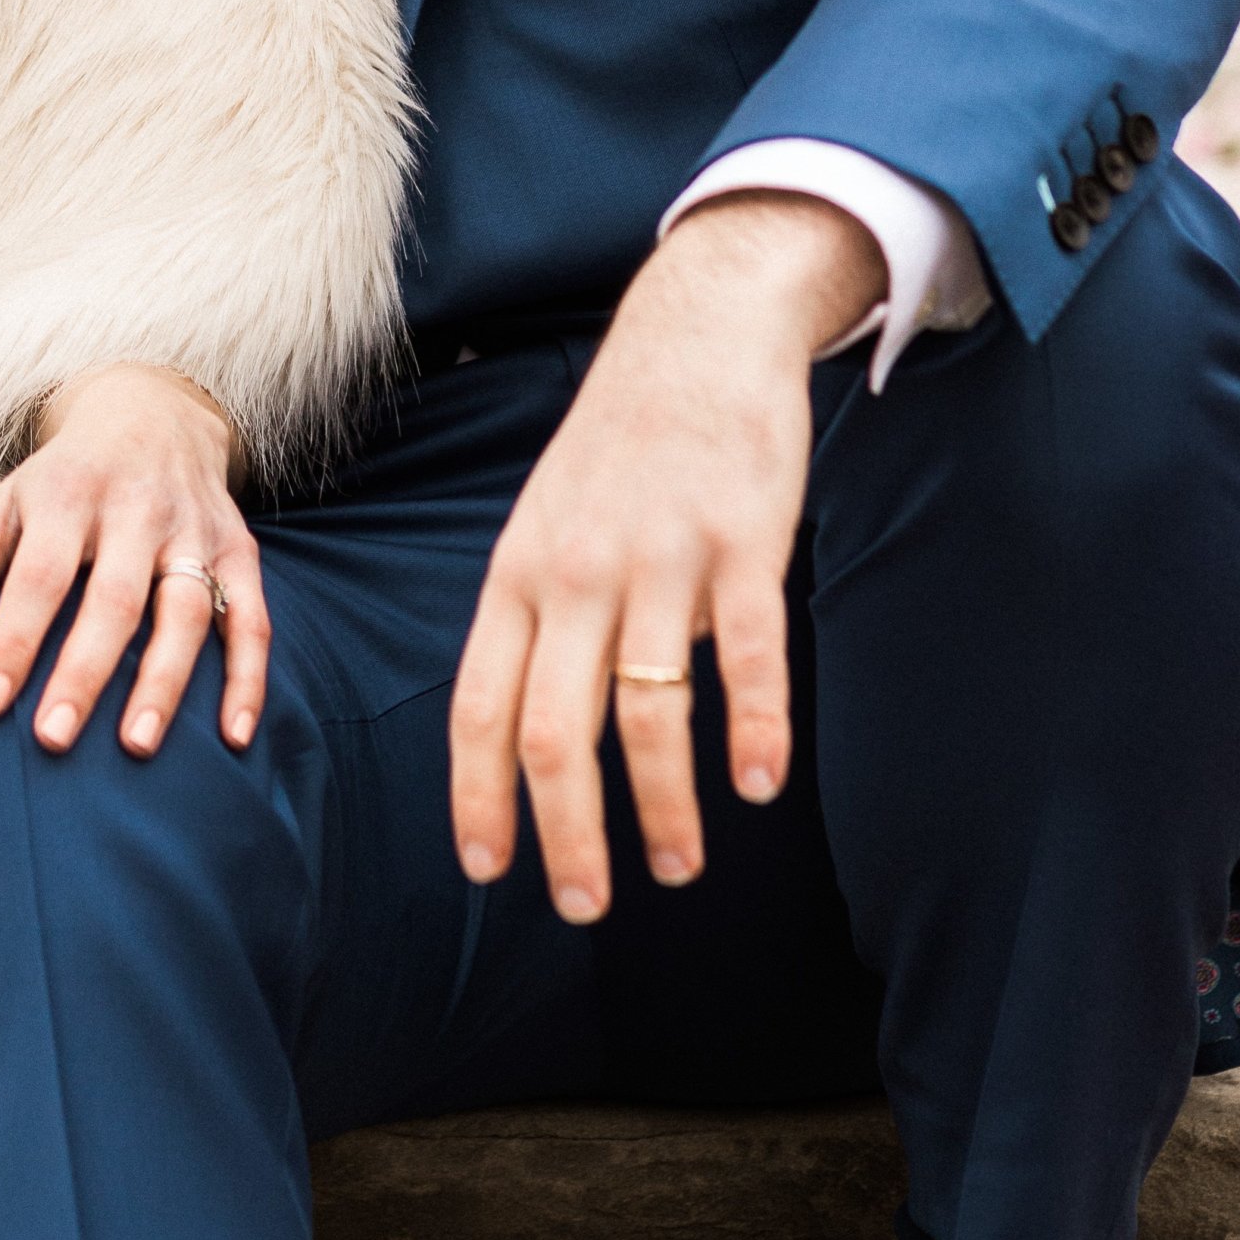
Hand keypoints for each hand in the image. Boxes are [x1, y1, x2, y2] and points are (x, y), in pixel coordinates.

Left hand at [0, 362, 266, 758]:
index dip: (13, 638)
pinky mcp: (238, 550)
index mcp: (69, 495)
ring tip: (135, 747)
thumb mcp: (10, 501)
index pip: (39, 575)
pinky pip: (252, 618)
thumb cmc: (66, 478)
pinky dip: (248, 677)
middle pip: (113, 598)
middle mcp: (136, 509)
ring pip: (186, 610)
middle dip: (84, 671)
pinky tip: (235, 737)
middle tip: (53, 739)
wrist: (154, 411)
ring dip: (164, 681)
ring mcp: (192, 531)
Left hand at [448, 191, 884, 920]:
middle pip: (555, 730)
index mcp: (520, 571)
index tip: (488, 870)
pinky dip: (755, 730)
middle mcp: (577, 570)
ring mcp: (659, 557)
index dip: (480, 795)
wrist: (695, 331)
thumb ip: (536, 617)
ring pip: (648, 712)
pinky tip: (760, 784)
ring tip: (680, 866)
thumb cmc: (617, 446)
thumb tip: (525, 735)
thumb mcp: (547, 521)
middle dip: (567, 834)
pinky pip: (747, 656)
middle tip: (585, 908)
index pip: (480, 704)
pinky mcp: (740, 541)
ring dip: (663, 808)